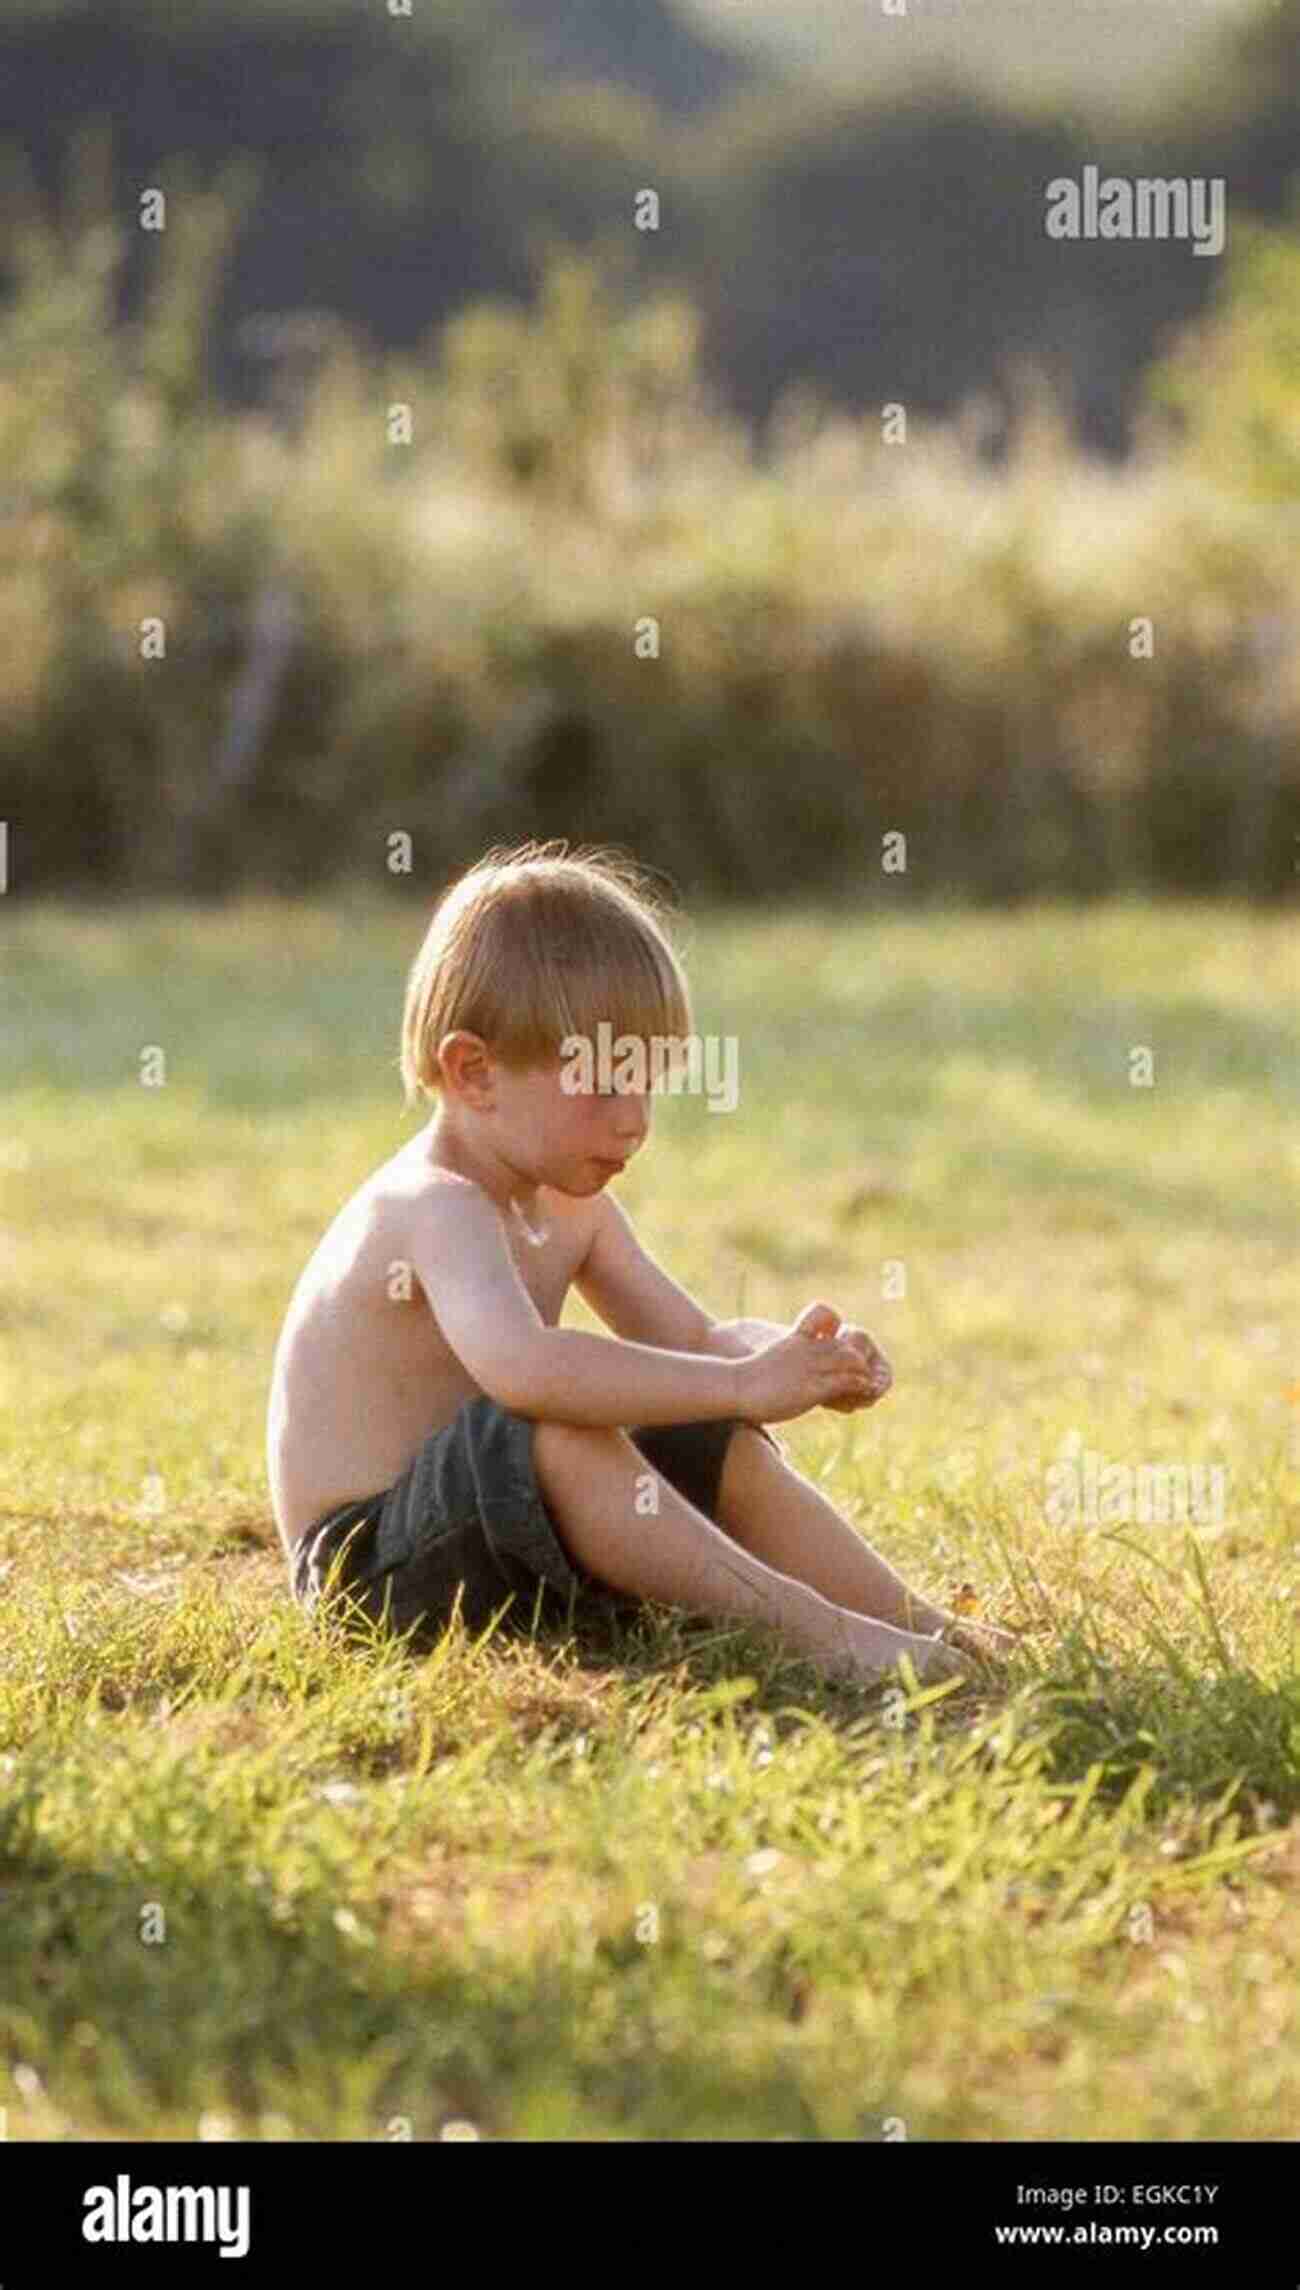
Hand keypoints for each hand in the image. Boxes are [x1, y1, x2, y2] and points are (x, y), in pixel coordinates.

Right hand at [735, 1301, 876, 1424]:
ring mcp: (810, 1367)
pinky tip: (865, 1392)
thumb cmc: (743, 1379)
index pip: (830, 1331)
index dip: (843, 1344)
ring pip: (850, 1361)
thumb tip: (776, 1373)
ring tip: (869, 1384)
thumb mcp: (765, 1362)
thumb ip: (779, 1362)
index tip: (847, 1360)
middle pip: (845, 1346)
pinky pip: (845, 1382)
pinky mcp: (812, 1387)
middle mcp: (807, 1350)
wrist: (734, 1386)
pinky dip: (859, 1386)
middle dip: (858, 1359)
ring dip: (863, 1372)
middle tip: (865, 1375)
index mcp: (796, 1340)